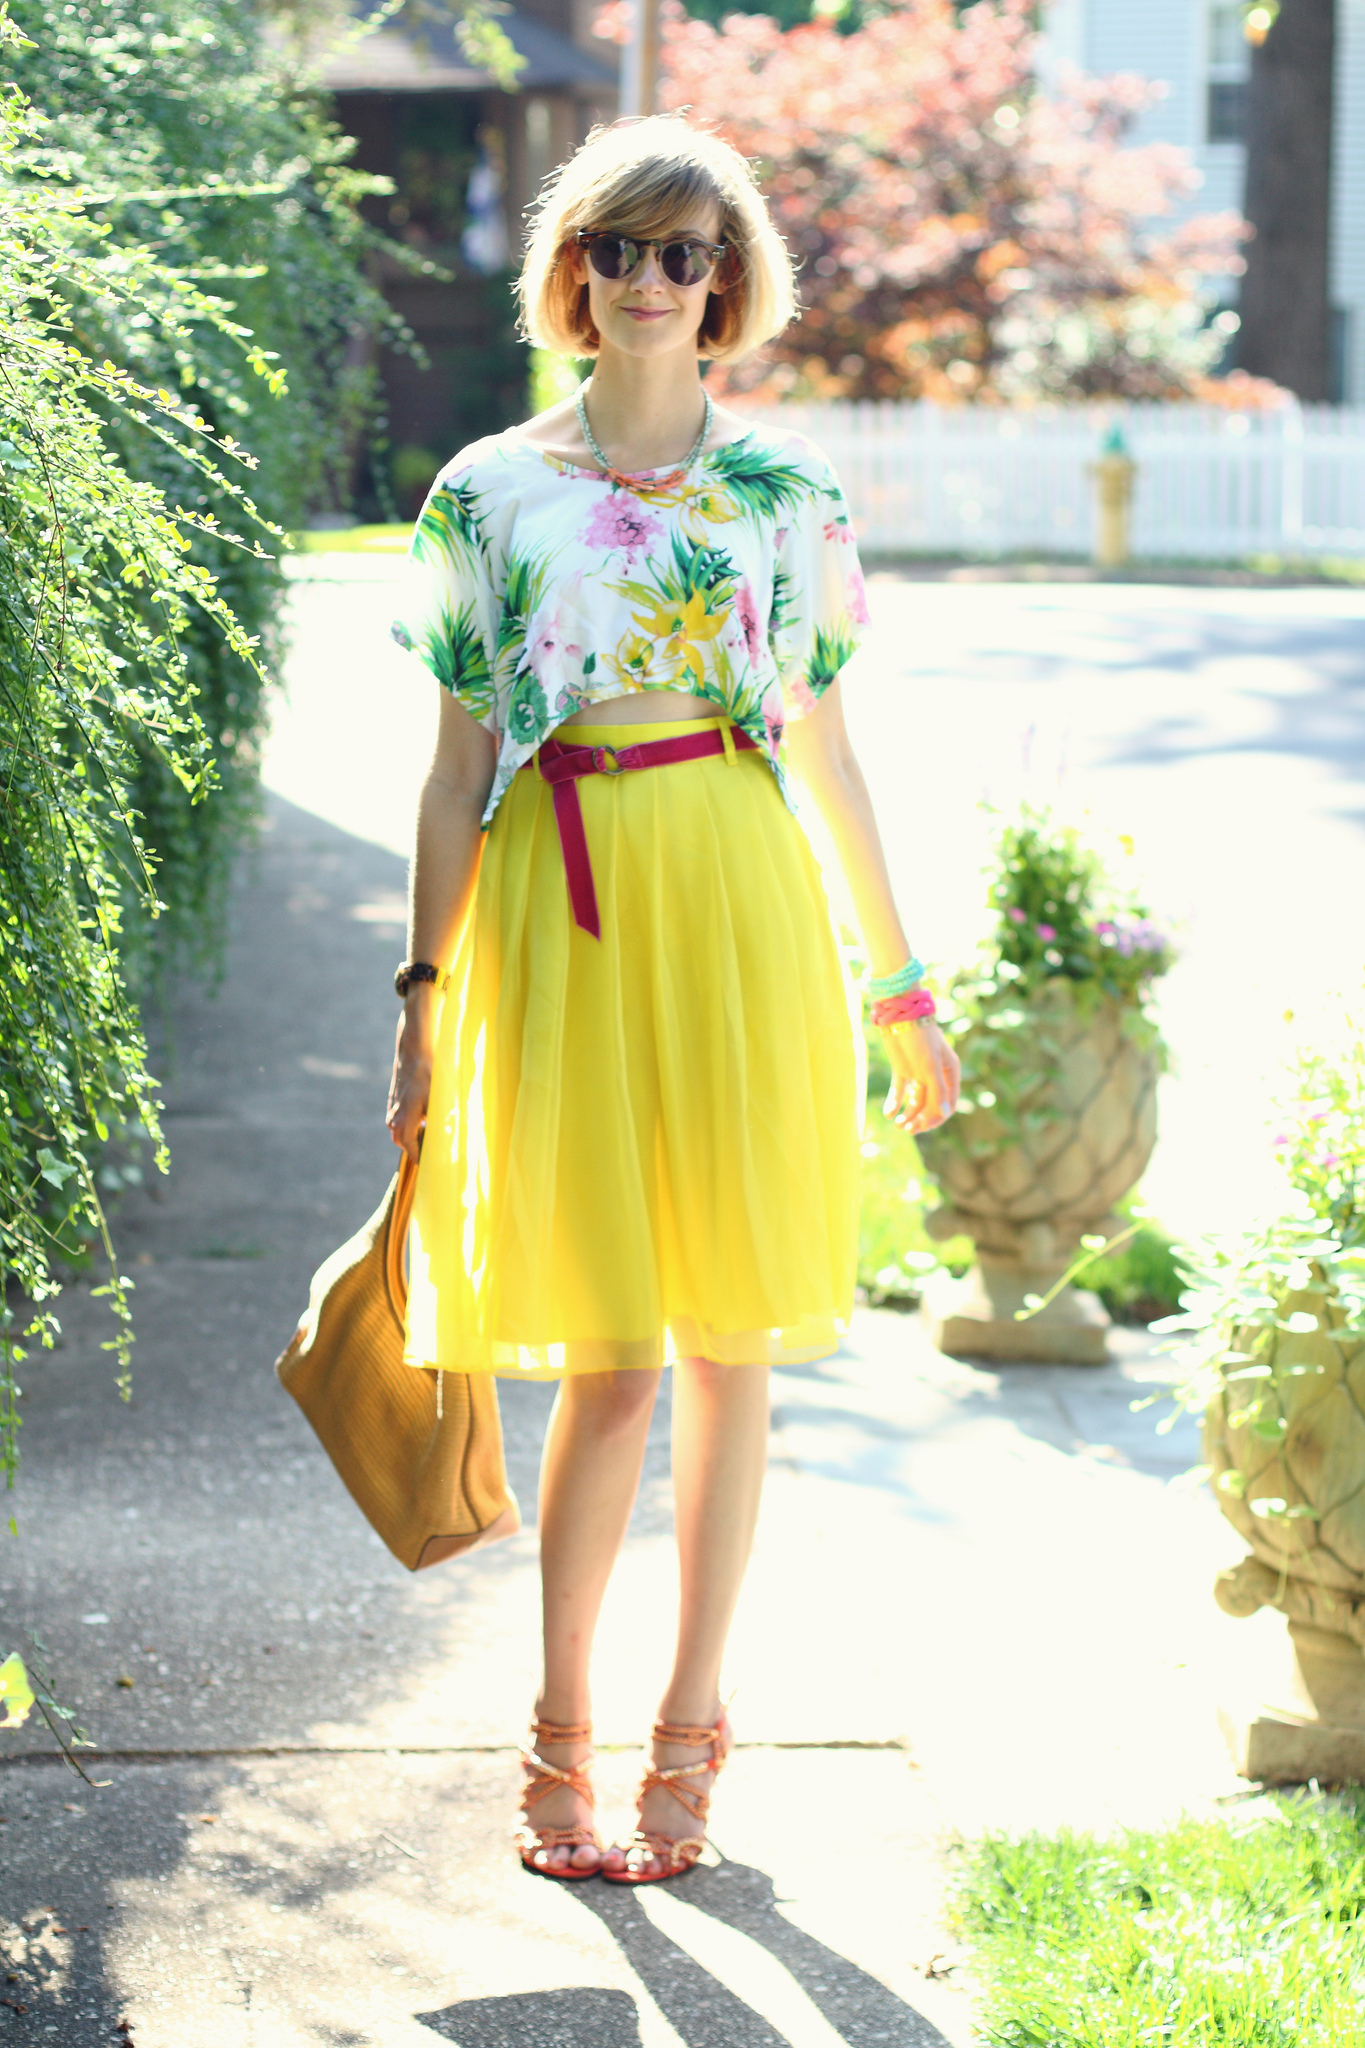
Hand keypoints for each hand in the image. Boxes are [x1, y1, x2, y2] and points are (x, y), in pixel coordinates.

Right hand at [386, 1001, 432, 1162]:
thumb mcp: (441, 1097)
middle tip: (433, 1155)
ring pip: (399, 1130)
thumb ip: (443, 1119)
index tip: (431, 1167)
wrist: (415, 1046)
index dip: (421, 1158)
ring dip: (413, 1136)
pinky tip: (425, 1120)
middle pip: (402, 1141)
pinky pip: (399, 1119)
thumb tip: (449, 1137)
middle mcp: (394, 1115)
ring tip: (430, 1138)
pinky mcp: (395, 1099)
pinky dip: (410, 1125)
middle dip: (416, 1149)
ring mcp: (393, 1106)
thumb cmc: (431, 1070)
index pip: (410, 1147)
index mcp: (405, 1118)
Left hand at [881, 1019, 959, 1135]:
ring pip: (916, 1100)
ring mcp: (919, 1073)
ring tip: (898, 1125)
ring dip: (908, 1114)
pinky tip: (889, 1114)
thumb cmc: (920, 1039)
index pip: (948, 1103)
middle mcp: (936, 1075)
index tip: (924, 1126)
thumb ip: (937, 1091)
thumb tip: (944, 1114)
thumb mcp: (930, 1066)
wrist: (899, 1016)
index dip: (937, 1118)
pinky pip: (900, 1091)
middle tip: (908, 1130)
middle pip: (931, 1104)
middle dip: (921, 1119)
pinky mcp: (903, 1069)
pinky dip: (895, 1103)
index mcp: (950, 1073)